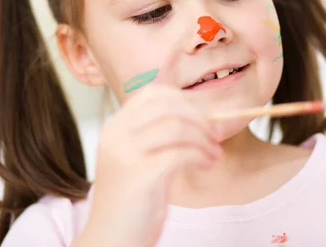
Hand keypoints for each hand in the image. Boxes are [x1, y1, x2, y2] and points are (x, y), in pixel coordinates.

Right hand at [77, 84, 221, 246]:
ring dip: (203, 139)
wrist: (111, 240)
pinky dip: (201, 156)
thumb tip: (204, 118)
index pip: (154, 93)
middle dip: (198, 118)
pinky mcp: (138, 176)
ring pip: (176, 126)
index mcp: (115, 127)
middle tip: (214, 136)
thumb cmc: (132, 201)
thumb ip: (160, 136)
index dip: (185, 101)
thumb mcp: (140, 159)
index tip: (204, 119)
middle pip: (167, 104)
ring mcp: (125, 154)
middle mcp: (116, 135)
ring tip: (214, 154)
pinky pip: (180, 153)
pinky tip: (208, 165)